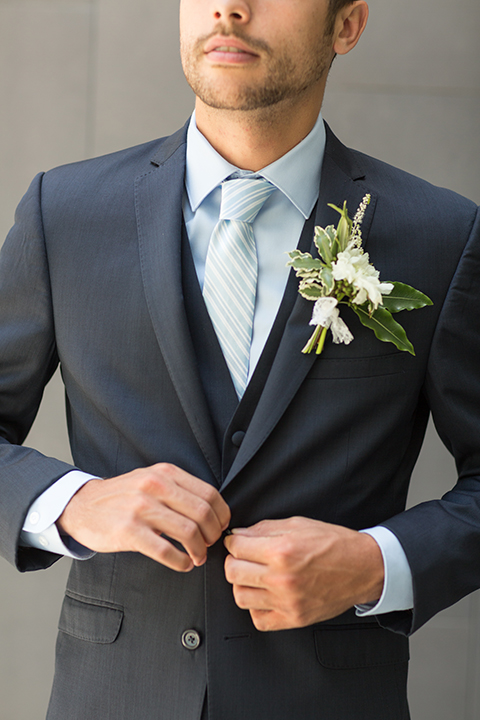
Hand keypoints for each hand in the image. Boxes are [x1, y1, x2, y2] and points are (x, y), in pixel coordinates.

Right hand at [57, 463, 229, 571]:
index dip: (221, 515)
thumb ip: (178, 489)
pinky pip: (165, 551)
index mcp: (165, 473)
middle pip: (202, 514)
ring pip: (188, 533)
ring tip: (197, 557)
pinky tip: (182, 564)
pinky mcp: (128, 531)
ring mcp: (140, 508)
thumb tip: (213, 511)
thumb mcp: (151, 479)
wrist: (82, 505)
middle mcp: (154, 486)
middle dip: (212, 535)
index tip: (221, 527)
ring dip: (199, 551)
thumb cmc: (123, 496)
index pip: (209, 493)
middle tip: (209, 545)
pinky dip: (181, 562)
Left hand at [224, 517, 383, 630]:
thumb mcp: (298, 524)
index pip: (236, 547)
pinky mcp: (294, 618)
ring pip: (240, 597)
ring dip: (243, 584)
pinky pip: (258, 619)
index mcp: (282, 551)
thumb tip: (239, 534)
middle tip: (244, 557)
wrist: (364, 568)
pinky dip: (257, 607)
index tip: (237, 541)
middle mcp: (282, 578)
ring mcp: (287, 602)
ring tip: (254, 576)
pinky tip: (265, 595)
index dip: (234, 540)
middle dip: (234, 560)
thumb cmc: (335, 544)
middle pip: (233, 572)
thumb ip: (265, 529)